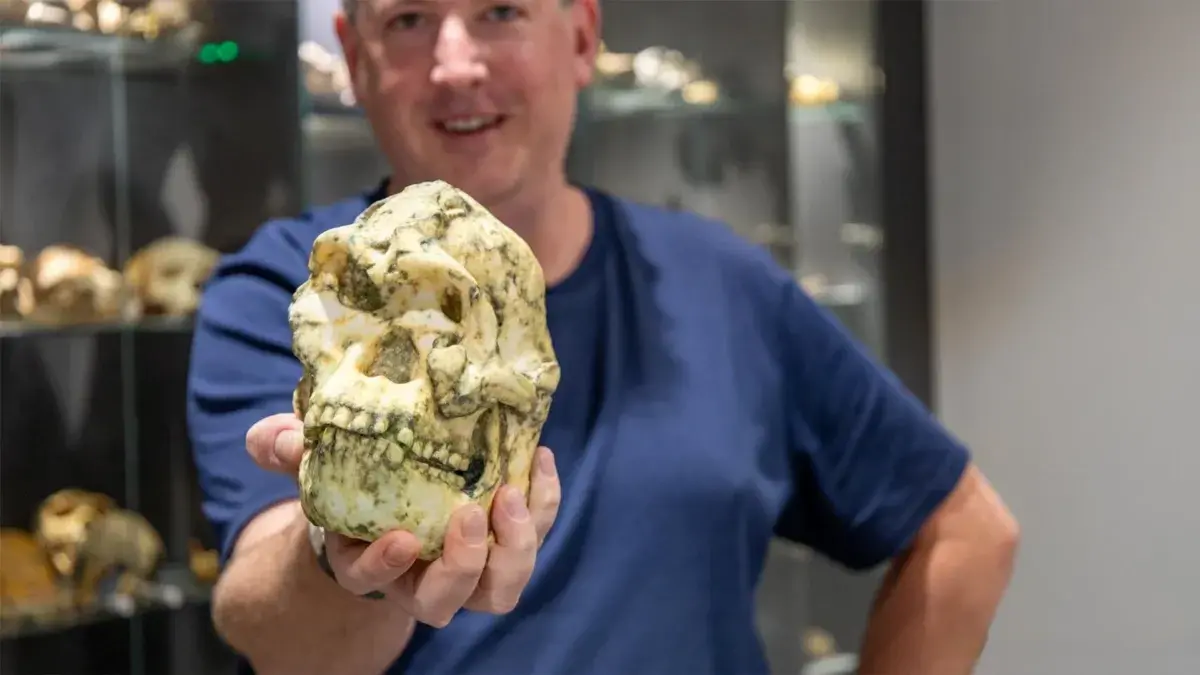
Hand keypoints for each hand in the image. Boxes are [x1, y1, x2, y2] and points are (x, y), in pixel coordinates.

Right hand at [245, 413, 560, 625]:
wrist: (391, 491)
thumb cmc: (351, 484)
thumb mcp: (315, 464)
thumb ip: (290, 452)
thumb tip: (269, 436)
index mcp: (365, 562)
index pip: (369, 579)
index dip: (384, 566)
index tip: (402, 538)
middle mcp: (417, 579)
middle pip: (446, 602)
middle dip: (464, 564)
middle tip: (472, 513)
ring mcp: (466, 569)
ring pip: (499, 590)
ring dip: (517, 547)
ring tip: (517, 492)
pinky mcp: (503, 544)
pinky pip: (531, 539)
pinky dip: (543, 506)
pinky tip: (539, 460)